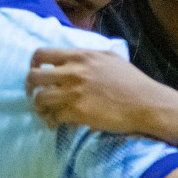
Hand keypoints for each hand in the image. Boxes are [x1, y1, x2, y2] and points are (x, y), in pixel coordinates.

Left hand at [27, 48, 177, 142]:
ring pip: (39, 99)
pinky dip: (51, 121)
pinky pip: (53, 116)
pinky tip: (56, 123)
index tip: (37, 73)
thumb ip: (90, 55)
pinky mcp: (77, 112)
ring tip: (47, 112)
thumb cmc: (133, 81)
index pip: (42, 54)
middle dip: (30, 88)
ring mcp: (74, 92)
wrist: (147, 103)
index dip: (33, 64)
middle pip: (33, 77)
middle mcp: (73, 72)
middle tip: (35, 95)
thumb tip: (75, 56)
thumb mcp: (111, 58)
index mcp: (81, 56)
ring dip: (40, 107)